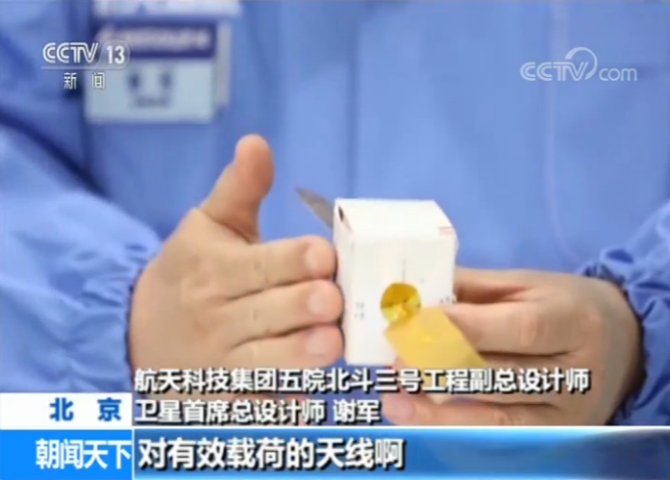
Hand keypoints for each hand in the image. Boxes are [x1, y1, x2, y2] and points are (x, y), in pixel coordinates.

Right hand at [129, 135, 342, 398]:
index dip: (294, 260)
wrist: (141, 333)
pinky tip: (310, 394)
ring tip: (330, 343)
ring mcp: (223, 363)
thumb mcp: (209, 226)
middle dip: (304, 305)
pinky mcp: (230, 398)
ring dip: (300, 354)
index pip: (260, 264)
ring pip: (267, 362)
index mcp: (214, 269)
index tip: (323, 255)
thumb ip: (239, 188)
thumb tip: (257, 141)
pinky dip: (284, 401)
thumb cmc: (193, 271)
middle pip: (269, 313)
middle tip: (332, 299)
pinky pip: (260, 402)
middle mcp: (217, 317)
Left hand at [381, 268, 641, 425]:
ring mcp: (569, 411)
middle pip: (504, 375)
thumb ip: (473, 289)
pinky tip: (419, 421)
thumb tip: (416, 296)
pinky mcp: (556, 434)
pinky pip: (500, 435)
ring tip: (395, 400)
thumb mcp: (526, 284)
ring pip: (498, 413)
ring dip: (440, 408)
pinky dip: (456, 429)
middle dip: (442, 370)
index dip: (462, 330)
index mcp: (573, 320)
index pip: (517, 329)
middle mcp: (578, 372)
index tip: (413, 325)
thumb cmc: (564, 305)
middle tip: (395, 366)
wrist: (622, 343)